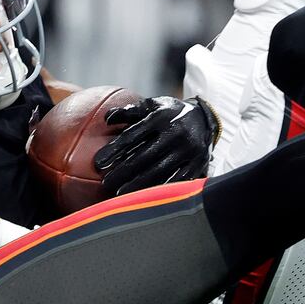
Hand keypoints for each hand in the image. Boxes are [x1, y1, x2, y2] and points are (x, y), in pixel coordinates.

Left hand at [92, 96, 217, 197]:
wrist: (206, 119)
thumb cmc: (170, 113)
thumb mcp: (152, 105)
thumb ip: (130, 111)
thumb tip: (106, 118)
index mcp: (161, 117)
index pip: (133, 135)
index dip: (115, 150)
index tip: (98, 163)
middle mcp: (176, 133)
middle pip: (145, 156)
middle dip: (123, 171)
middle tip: (106, 183)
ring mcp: (189, 150)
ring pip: (160, 171)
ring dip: (139, 184)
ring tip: (120, 194)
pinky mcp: (199, 163)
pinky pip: (178, 180)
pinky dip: (161, 189)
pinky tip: (146, 198)